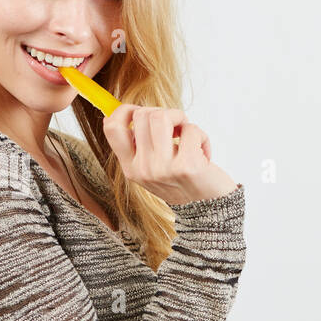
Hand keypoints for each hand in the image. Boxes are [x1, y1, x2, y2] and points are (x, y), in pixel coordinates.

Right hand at [102, 103, 238, 204]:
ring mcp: (163, 169)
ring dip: (180, 119)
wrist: (208, 211)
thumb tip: (134, 112)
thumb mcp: (153, 169)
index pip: (112, 128)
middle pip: (143, 115)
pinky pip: (191, 129)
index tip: (142, 112)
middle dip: (165, 114)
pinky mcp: (187, 166)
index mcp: (131, 168)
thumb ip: (141, 146)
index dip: (125, 110)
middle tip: (177, 130)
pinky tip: (203, 153)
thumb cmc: (183, 183)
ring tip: (187, 134)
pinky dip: (202, 137)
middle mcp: (143, 169)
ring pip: (162, 116)